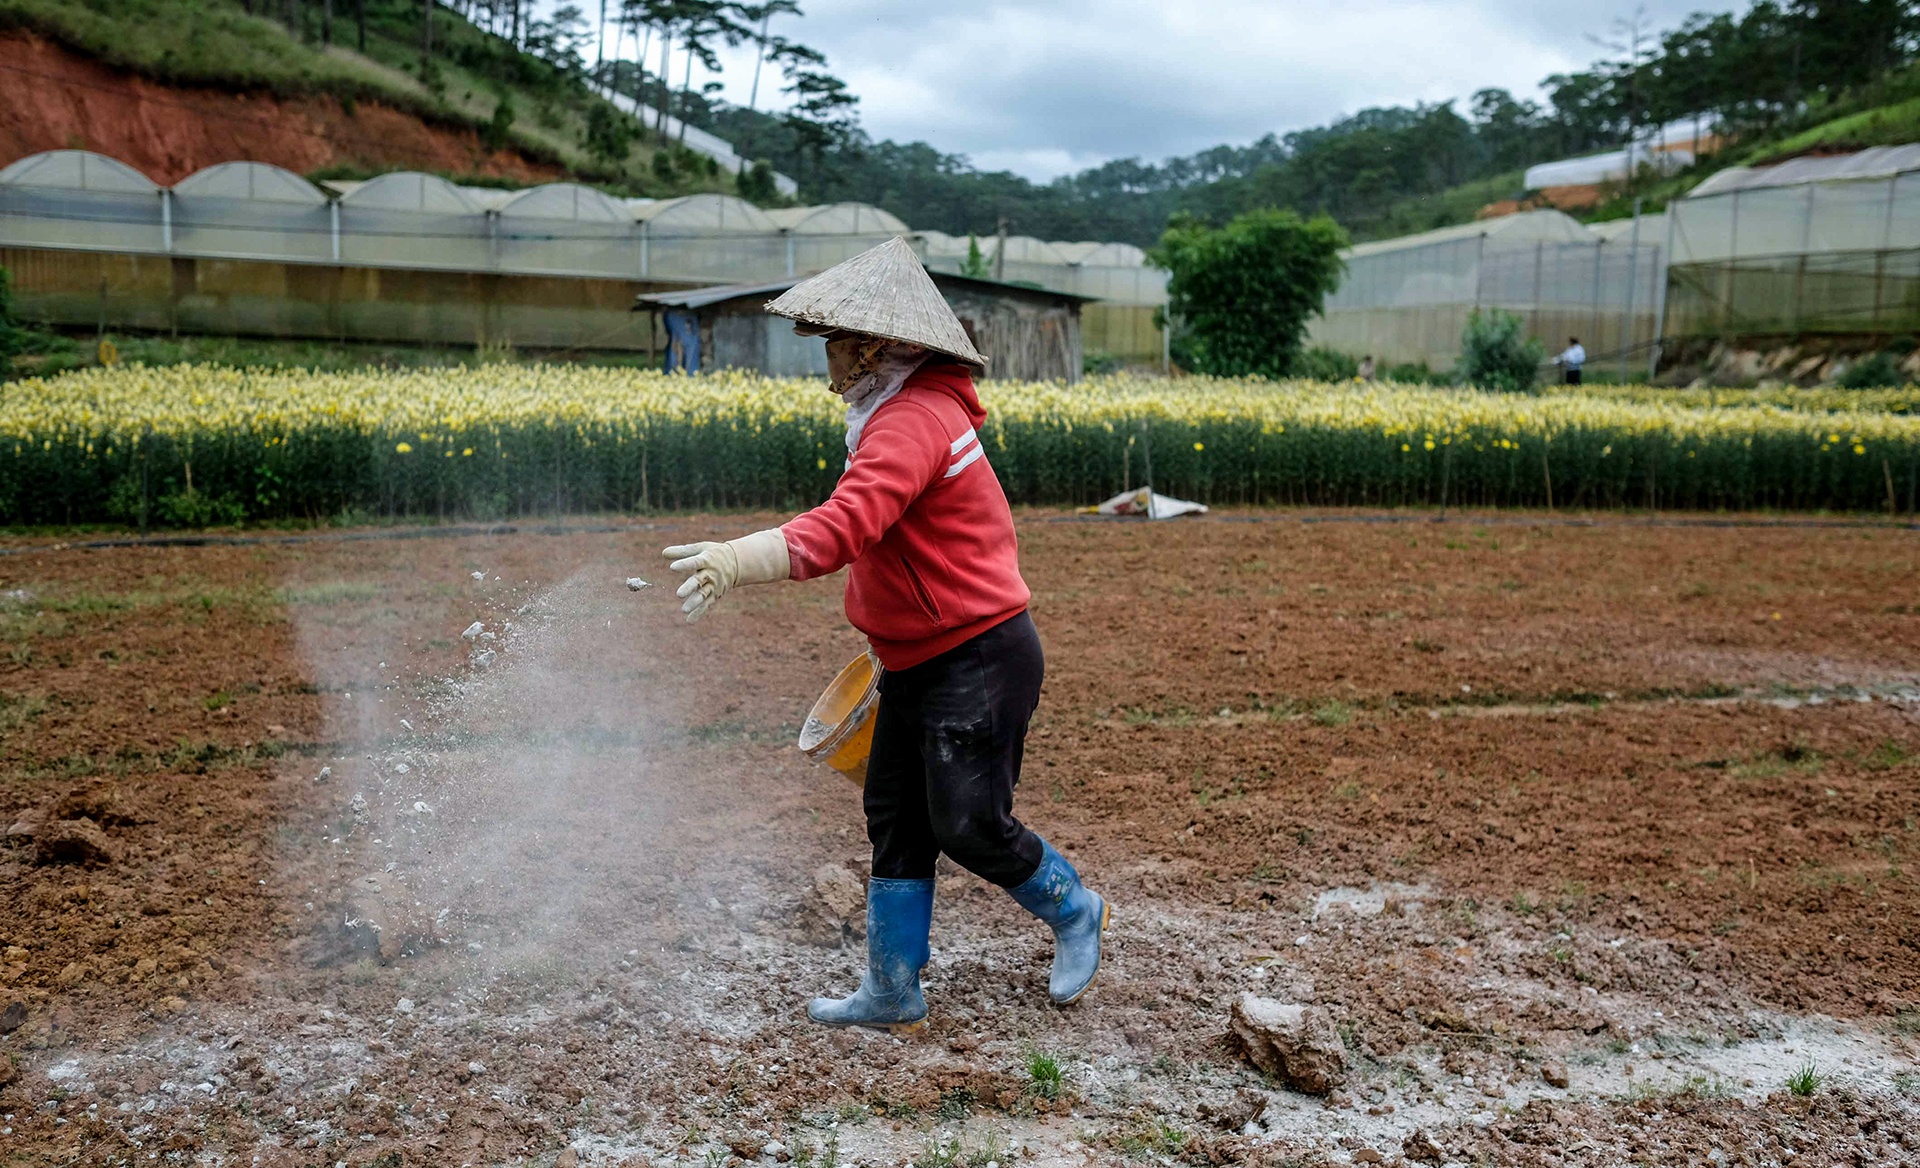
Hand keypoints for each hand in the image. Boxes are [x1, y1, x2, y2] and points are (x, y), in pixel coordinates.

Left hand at [662, 529, 791, 623]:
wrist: (737, 562)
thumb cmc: (713, 553)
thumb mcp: (700, 548)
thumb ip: (682, 551)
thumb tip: (663, 553)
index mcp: (707, 559)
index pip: (695, 562)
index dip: (684, 565)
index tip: (672, 567)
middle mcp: (711, 573)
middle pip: (699, 581)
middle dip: (689, 587)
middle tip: (678, 594)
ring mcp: (714, 585)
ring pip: (704, 594)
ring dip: (694, 602)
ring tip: (684, 609)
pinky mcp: (715, 595)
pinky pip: (707, 604)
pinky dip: (699, 612)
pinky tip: (689, 620)